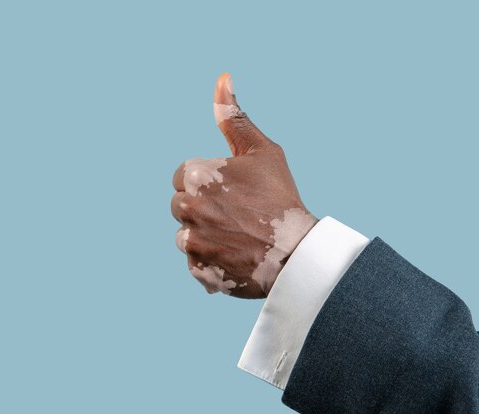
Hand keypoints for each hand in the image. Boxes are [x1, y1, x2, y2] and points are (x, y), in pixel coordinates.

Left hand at [171, 73, 317, 298]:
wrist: (298, 251)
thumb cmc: (281, 197)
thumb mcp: (262, 151)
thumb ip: (234, 118)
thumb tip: (222, 78)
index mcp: (197, 175)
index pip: (183, 176)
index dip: (209, 183)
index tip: (232, 192)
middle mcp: (188, 207)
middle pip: (181, 206)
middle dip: (203, 208)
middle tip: (237, 215)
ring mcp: (193, 242)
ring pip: (186, 235)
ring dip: (205, 236)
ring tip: (238, 237)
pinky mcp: (199, 270)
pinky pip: (195, 262)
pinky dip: (211, 261)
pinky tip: (236, 256)